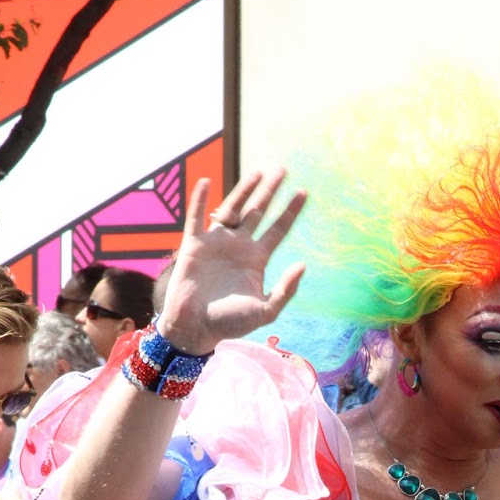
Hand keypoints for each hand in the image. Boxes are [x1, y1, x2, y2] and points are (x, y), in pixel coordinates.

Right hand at [156, 170, 307, 354]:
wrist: (196, 329)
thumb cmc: (230, 324)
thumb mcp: (265, 311)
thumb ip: (285, 290)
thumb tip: (303, 264)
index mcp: (256, 260)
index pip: (277, 230)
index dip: (290, 212)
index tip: (304, 192)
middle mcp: (238, 247)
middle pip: (258, 212)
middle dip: (270, 192)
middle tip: (282, 170)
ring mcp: (216, 243)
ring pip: (232, 208)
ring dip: (244, 189)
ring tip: (259, 172)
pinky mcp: (194, 245)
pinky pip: (197, 217)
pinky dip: (200, 200)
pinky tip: (207, 182)